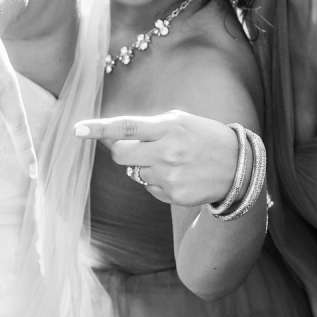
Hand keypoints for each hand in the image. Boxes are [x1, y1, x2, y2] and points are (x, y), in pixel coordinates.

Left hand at [73, 111, 242, 207]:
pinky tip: (180, 177)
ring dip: (147, 167)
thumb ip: (148, 126)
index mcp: (169, 127)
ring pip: (136, 173)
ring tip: (174, 162)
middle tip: (139, 148)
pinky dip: (159, 183)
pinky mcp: (175, 195)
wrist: (239, 167)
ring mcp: (171, 176)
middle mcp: (168, 151)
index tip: (77, 129)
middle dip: (122, 152)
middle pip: (122, 155)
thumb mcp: (181, 121)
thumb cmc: (203, 138)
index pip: (126, 127)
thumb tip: (114, 137)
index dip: (99, 129)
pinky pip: (150, 189)